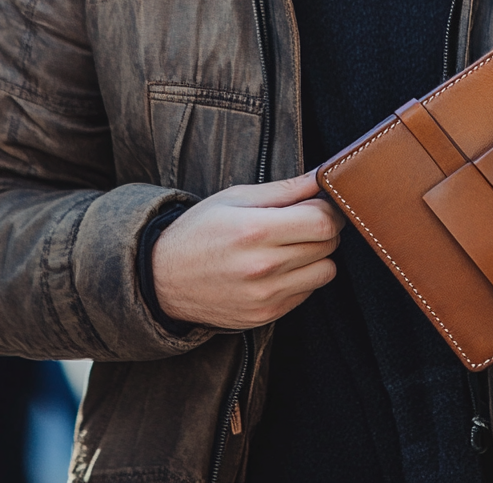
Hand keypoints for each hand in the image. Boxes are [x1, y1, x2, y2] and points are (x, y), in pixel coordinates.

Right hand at [151, 173, 343, 327]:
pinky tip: (279, 266)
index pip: (323, 222)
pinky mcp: (266, 316)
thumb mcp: (236, 198)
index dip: (329, 208)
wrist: (163, 279)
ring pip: (326, 271)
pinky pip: (307, 292)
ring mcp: (266, 296)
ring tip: (292, 245)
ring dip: (318, 255)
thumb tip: (321, 176)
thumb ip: (284, 189)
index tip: (320, 202)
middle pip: (328, 245)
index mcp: (255, 230)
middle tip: (304, 220)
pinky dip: (303, 277)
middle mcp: (263, 267)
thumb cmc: (200, 231)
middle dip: (325, 228)